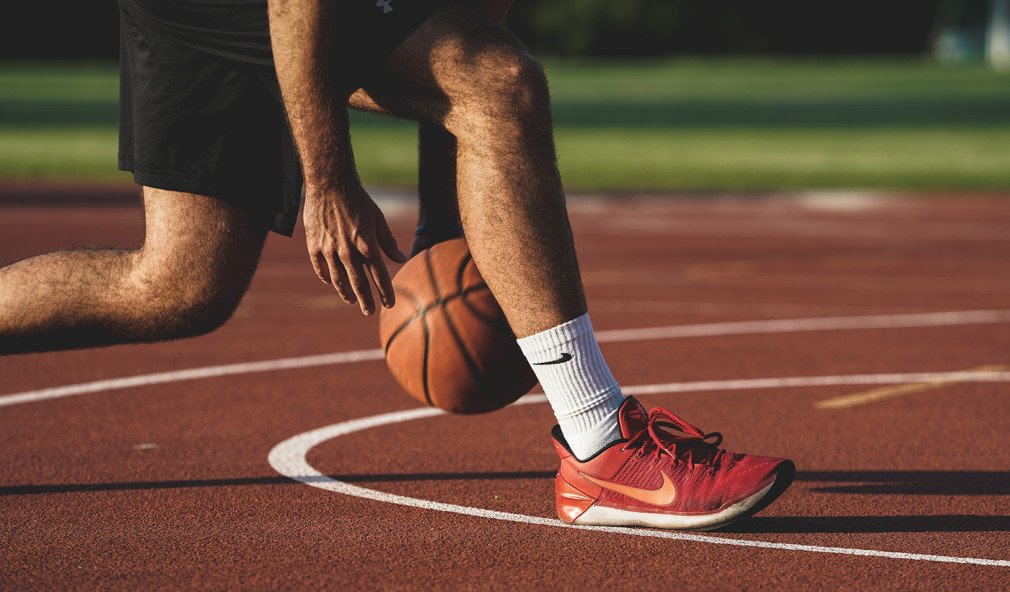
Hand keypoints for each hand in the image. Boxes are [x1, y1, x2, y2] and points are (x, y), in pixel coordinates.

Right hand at [303, 183, 406, 314]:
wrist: (330, 183)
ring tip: (351, 301)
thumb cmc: (358, 199)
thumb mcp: (379, 219)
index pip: (379, 276)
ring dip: (346, 292)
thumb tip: (401, 259)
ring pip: (338, 279)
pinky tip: (331, 282)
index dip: (385, 292)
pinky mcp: (314, 245)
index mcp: (367, 245)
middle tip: (369, 311)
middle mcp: (348, 251)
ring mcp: (329, 249)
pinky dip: (326, 277)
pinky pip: (320, 267)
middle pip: (359, 283)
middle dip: (366, 300)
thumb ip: (389, 242)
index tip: (390, 304)